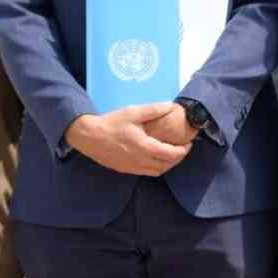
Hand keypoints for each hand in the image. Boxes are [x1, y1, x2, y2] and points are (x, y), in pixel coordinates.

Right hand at [67, 104, 189, 175]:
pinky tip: (155, 158)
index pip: (170, 155)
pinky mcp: (125, 169)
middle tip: (182, 149)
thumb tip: (170, 105)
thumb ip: (153, 110)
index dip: (183, 151)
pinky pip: (146, 173)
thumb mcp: (133, 112)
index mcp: (144, 147)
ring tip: (171, 154)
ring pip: (157, 172)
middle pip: (166, 165)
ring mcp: (132, 167)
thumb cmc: (111, 123)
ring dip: (167, 165)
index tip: (188, 144)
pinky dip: (156, 168)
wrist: (89, 137)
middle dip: (178, 158)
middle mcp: (140, 160)